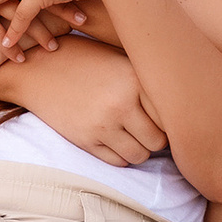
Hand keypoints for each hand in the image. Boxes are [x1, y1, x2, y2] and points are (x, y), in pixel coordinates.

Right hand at [0, 38, 169, 166]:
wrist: (39, 69)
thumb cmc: (86, 62)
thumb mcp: (119, 60)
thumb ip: (147, 80)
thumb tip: (182, 107)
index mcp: (134, 79)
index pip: (171, 114)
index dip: (171, 118)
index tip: (165, 116)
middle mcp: (121, 103)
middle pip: (159, 140)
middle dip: (156, 138)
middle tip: (148, 129)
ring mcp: (103, 124)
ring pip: (140, 155)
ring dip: (140, 149)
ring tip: (132, 135)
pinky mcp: (86, 140)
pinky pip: (118, 161)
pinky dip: (121, 155)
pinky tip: (115, 139)